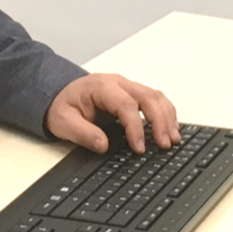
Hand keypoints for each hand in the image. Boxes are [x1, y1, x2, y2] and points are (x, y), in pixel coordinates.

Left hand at [46, 72, 180, 153]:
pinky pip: (155, 99)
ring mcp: (128, 87)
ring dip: (167, 117)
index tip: (139, 148)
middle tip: (164, 144)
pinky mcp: (133, 94)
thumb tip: (103, 145)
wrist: (59, 93)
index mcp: (101, 87)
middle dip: (159, 121)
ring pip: (155, 96)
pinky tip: (170, 129)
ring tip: (173, 139)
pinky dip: (166, 113)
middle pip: (147, 97)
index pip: (126, 105)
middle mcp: (118, 83)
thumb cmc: (62, 105)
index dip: (135, 127)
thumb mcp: (63, 122)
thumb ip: (82, 133)